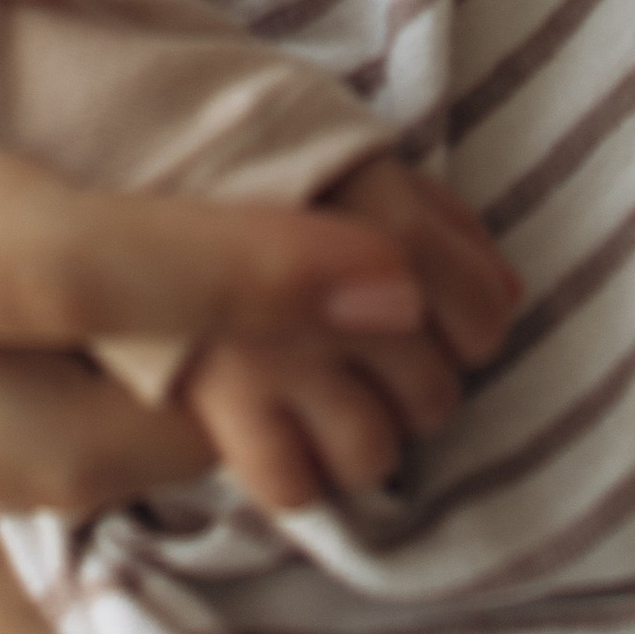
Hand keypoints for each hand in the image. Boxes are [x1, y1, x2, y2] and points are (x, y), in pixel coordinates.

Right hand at [182, 155, 520, 509]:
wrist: (126, 167)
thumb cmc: (244, 159)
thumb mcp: (341, 149)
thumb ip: (431, 213)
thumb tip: (507, 297)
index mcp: (351, 186)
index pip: (468, 297)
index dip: (478, 317)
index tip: (469, 325)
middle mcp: (307, 268)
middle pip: (430, 388)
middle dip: (422, 383)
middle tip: (382, 358)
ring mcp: (259, 343)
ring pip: (370, 451)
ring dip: (365, 434)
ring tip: (332, 394)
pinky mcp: (205, 402)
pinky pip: (292, 484)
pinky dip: (297, 465)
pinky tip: (281, 422)